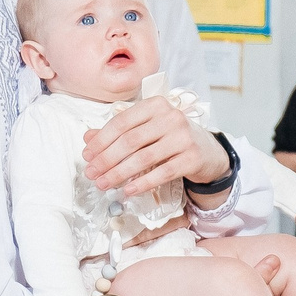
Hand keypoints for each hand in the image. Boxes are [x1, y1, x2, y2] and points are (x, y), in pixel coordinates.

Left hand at [84, 97, 227, 195]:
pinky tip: (128, 190)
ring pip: (144, 158)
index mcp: (156, 105)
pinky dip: (142, 183)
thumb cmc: (172, 138)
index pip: (122, 122)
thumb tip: (88, 138)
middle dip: (106, 159)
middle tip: (92, 173)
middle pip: (130, 140)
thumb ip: (119, 132)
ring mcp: (184, 137)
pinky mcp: (192, 158)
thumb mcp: (147, 130)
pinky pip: (162, 173)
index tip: (87, 155)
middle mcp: (171, 117)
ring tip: (104, 184)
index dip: (101, 140)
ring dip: (119, 174)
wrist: (208, 151)